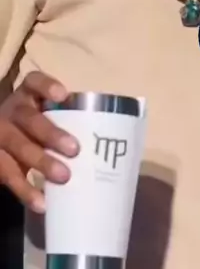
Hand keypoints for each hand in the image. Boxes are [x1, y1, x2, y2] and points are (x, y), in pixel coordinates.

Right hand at [0, 71, 79, 211]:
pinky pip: (8, 175)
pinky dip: (25, 191)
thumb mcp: (43, 115)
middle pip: (29, 119)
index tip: (63, 95)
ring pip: (17, 147)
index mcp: (26, 95)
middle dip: (51, 133)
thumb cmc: (34, 128)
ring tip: (64, 178)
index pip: (33, 82)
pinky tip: (42, 202)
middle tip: (74, 149)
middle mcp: (10, 112)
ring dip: (41, 162)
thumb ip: (64, 119)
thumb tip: (106, 139)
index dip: (46, 86)